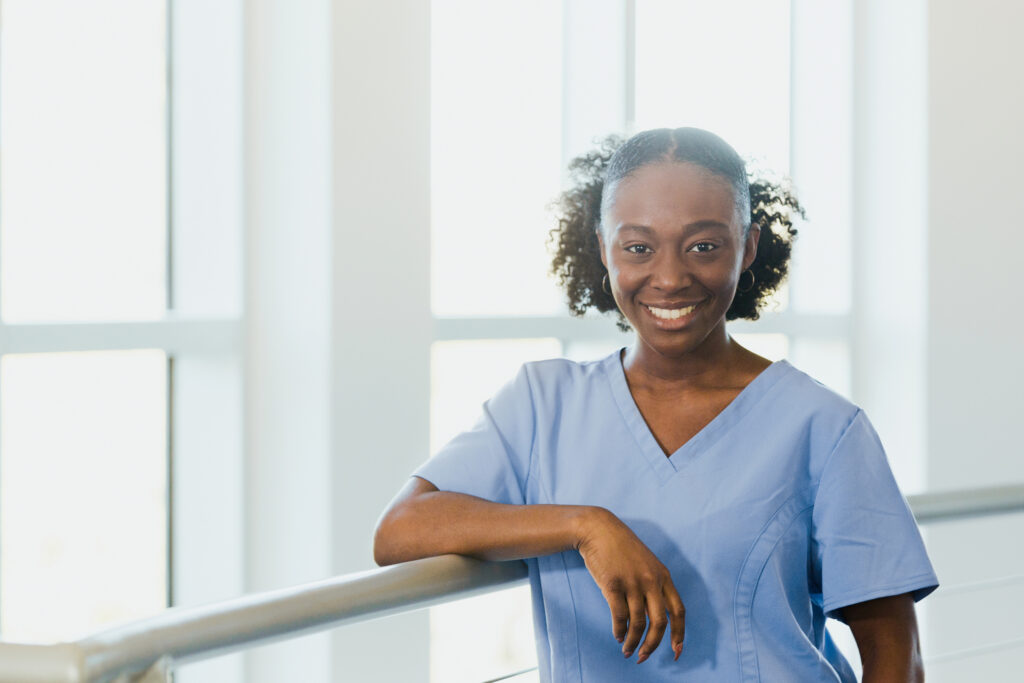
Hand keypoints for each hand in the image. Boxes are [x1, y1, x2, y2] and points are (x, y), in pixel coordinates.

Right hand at [575, 507, 685, 662]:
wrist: (598, 529)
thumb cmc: (621, 549)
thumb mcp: (645, 564)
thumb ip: (652, 588)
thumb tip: (652, 620)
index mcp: (663, 576)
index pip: (678, 611)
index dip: (679, 634)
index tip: (676, 652)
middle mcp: (651, 580)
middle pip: (660, 623)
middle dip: (653, 645)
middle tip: (643, 657)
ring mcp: (632, 582)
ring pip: (637, 623)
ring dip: (632, 642)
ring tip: (627, 650)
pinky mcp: (613, 584)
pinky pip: (619, 616)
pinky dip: (619, 631)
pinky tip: (618, 635)